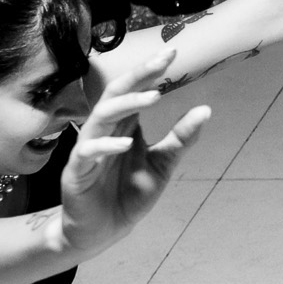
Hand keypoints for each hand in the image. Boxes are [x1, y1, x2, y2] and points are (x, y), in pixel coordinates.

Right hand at [58, 46, 208, 256]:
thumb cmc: (129, 194)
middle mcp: (105, 131)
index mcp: (124, 126)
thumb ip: (180, 139)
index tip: (172, 53)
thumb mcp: (163, 165)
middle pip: (116, 94)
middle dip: (138, 75)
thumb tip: (206, 109)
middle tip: (163, 61)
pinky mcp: (77, 172)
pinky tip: (127, 143)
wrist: (105, 231)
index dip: (150, 72)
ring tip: (153, 97)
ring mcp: (89, 150)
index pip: (134, 90)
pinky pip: (87, 152)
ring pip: (101, 117)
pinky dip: (106, 146)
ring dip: (126, 104)